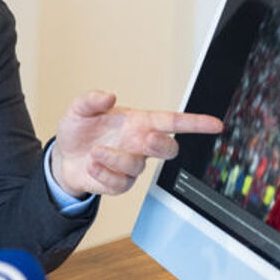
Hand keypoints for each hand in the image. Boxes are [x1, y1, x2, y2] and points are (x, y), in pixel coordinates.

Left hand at [50, 90, 223, 197]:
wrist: (64, 158)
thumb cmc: (79, 131)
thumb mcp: (78, 110)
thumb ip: (91, 100)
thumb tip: (108, 96)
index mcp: (138, 123)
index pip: (172, 122)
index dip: (195, 123)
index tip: (215, 124)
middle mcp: (139, 144)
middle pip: (168, 148)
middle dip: (161, 144)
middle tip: (145, 138)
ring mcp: (132, 165)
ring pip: (137, 166)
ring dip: (115, 158)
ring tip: (95, 151)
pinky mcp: (120, 183)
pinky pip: (119, 183)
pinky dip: (103, 173)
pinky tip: (91, 165)